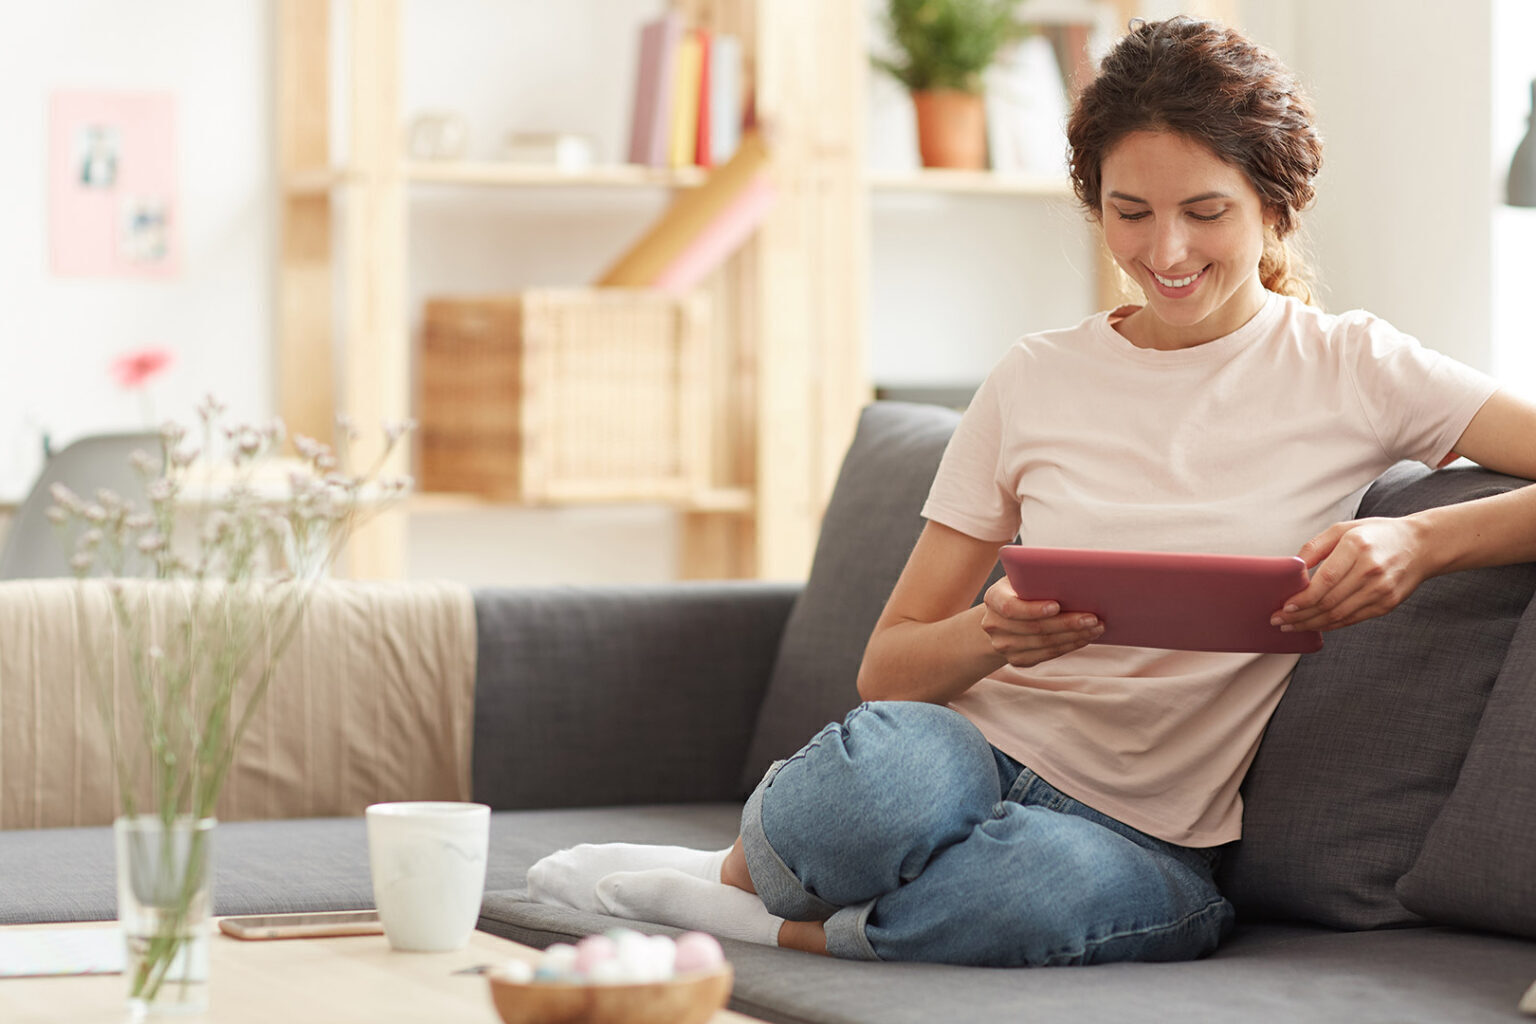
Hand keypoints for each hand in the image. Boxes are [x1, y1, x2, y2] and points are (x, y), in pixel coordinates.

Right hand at [980, 577, 1105, 667]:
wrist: (1003, 617)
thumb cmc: (1021, 590)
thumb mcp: (1022, 578)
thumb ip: (1036, 577)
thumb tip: (1072, 575)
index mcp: (993, 598)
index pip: (1010, 607)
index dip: (1034, 609)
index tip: (1057, 605)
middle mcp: (993, 624)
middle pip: (1034, 628)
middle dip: (1067, 623)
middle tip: (1093, 618)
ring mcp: (1003, 645)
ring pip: (1044, 644)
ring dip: (1074, 636)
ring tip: (1096, 628)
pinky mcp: (1016, 660)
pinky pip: (1047, 655)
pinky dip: (1068, 646)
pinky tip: (1084, 638)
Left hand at [1271, 517, 1429, 632]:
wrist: (1420, 546)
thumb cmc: (1377, 535)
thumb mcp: (1343, 529)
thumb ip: (1315, 547)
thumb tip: (1292, 568)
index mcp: (1357, 547)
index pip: (1325, 580)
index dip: (1303, 598)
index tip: (1285, 606)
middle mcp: (1370, 570)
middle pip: (1329, 601)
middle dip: (1300, 615)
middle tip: (1278, 620)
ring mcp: (1381, 590)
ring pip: (1339, 615)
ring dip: (1312, 624)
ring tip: (1291, 626)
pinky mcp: (1387, 604)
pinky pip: (1353, 619)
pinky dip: (1331, 625)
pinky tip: (1315, 625)